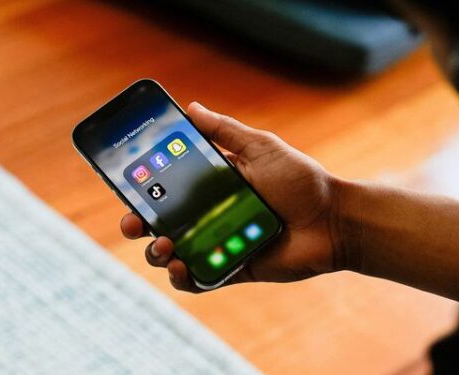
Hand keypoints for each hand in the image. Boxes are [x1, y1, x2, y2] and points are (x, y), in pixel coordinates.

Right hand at [120, 102, 344, 291]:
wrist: (334, 220)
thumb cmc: (302, 181)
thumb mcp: (262, 147)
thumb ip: (226, 131)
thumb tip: (190, 107)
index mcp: (214, 184)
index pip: (168, 185)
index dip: (143, 187)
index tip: (124, 182)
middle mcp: (211, 214)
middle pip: (162, 222)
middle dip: (138, 223)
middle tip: (133, 221)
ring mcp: (219, 243)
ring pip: (173, 253)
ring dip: (157, 252)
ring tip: (164, 244)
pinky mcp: (232, 269)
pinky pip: (199, 279)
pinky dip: (183, 277)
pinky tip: (179, 266)